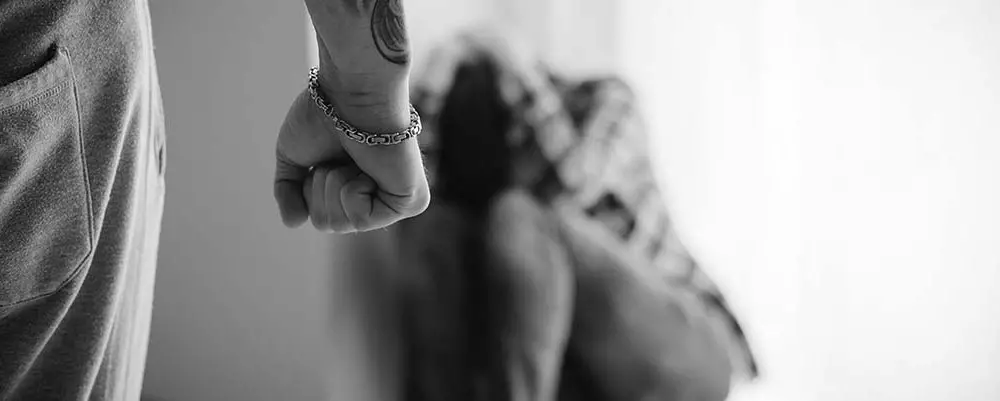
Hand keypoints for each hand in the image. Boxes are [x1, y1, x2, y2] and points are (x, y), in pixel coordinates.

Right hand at [273, 0, 428, 232]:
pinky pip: (363, 220)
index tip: (326, 155)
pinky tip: (367, 168)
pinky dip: (353, 192)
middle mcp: (381, 195)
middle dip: (321, 187)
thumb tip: (293, 223)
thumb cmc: (325, 112)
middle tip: (339, 155)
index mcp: (358, 186)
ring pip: (342, 224)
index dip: (310, 188)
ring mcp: (399, 201)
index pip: (322, 217)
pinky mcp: (413, 201)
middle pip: (329, 224)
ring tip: (353, 158)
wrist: (352, 93)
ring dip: (334, 185)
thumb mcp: (294, 156)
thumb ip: (289, 190)